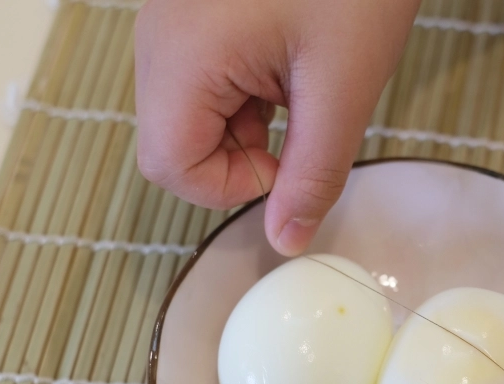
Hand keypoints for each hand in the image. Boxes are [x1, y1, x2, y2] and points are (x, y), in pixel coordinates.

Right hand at [134, 0, 419, 254]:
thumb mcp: (343, 88)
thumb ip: (314, 174)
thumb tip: (288, 240)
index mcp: (183, 56)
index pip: (171, 166)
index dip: (232, 187)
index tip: (290, 168)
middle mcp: (160, 40)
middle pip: (176, 144)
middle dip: (240, 158)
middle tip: (304, 128)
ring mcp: (173, 24)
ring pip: (192, 115)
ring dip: (249, 128)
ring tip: (305, 87)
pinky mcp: (195, 15)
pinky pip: (206, 80)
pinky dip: (248, 95)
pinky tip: (293, 67)